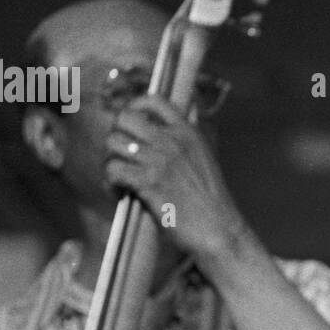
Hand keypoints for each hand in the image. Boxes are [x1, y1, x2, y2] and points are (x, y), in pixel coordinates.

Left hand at [104, 98, 255, 266]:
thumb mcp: (203, 159)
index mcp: (188, 132)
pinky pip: (113, 170)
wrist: (218, 228)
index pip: (154, 101)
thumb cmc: (210, 200)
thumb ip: (183, 142)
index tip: (129, 122)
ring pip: (113, 143)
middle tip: (121, 154)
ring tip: (120, 176)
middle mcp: (172, 140)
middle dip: (117, 134)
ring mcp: (159, 160)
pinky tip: (120, 192)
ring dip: (111, 159)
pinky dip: (111, 182)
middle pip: (124, 118)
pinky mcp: (148, 182)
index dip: (134, 105)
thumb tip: (162, 131)